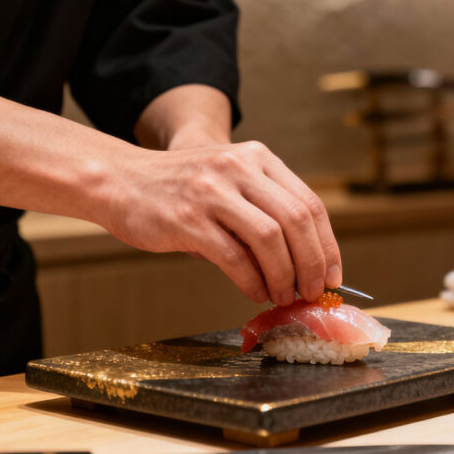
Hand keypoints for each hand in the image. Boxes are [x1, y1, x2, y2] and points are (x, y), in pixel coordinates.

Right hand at [104, 141, 341, 304]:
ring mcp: (213, 192)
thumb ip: (263, 210)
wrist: (120, 180)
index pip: (310, 203)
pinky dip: (252, 282)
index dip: (328, 245)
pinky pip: (235, 258)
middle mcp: (238, 168)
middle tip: (313, 292)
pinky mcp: (188, 220)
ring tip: (283, 296)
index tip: (333, 274)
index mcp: (256, 158)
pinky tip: (254, 292)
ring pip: (271, 240)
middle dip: (313, 265)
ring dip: (284, 277)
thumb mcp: (229, 182)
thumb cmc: (180, 189)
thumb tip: (303, 264)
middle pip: (297, 221)